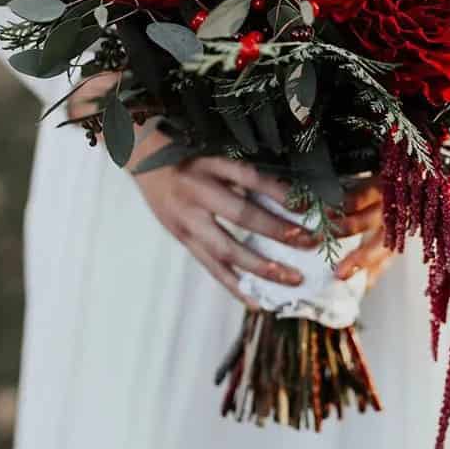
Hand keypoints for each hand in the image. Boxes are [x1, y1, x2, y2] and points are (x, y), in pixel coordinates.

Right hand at [68, 77, 391, 298]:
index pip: (251, 177)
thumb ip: (245, 166)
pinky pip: (210, 266)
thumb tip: (291, 188)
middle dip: (278, 231)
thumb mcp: (215, 146)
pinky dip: (235, 285)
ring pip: (226, 248)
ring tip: (291, 280)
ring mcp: (185, 219)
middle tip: (310, 243)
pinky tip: (257, 302)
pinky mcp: (180, 237)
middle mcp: (196, 191)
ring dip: (261, 266)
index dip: (280, 191)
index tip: (309, 204)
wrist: (140, 155)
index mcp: (209, 162)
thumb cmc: (188, 148)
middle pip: (242, 215)